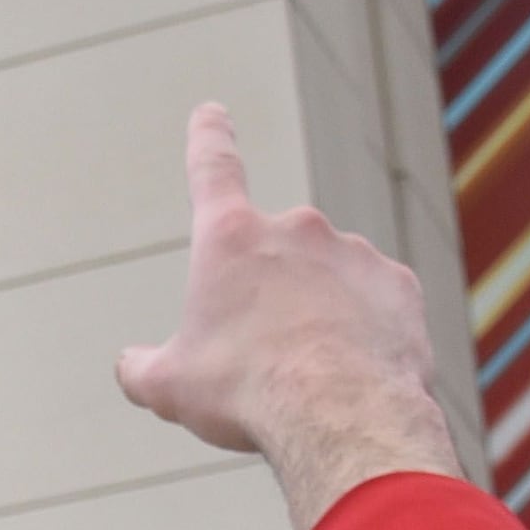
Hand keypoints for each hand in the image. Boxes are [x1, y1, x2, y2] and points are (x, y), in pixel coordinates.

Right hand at [110, 104, 464, 529]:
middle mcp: (295, 229)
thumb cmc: (247, 393)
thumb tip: (130, 367)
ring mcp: (353, 253)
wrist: (341, 415)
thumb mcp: (171, 388)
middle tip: (264, 358)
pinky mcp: (398, 285)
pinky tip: (355, 370)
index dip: (208, 138)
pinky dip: (363, 329)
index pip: (212, 167)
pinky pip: (373, 302)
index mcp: (230, 238)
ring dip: (318, 314)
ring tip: (312, 375)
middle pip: (273, 256)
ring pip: (327, 280)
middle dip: (269, 296)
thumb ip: (143, 368)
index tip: (212, 114)